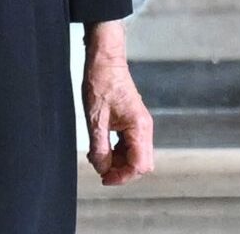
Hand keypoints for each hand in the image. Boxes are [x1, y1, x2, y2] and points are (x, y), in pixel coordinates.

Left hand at [83, 21, 153, 185]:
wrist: (105, 61)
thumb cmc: (100, 83)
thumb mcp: (94, 118)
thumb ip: (99, 146)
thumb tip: (101, 168)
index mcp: (139, 128)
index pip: (139, 165)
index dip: (122, 176)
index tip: (104, 178)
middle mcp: (145, 128)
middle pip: (141, 163)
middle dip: (122, 171)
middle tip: (100, 170)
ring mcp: (141, 125)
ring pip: (136, 155)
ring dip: (119, 162)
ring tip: (97, 159)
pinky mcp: (134, 122)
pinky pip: (130, 145)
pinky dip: (118, 151)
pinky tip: (101, 149)